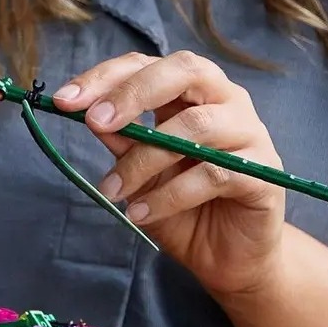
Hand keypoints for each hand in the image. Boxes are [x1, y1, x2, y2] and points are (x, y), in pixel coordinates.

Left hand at [50, 51, 285, 296]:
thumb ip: (122, 140)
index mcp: (194, 92)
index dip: (106, 78)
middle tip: (95, 122)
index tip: (65, 102)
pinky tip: (141, 214)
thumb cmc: (184, 210)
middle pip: (185, 71)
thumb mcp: (140, 173)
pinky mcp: (262, 173)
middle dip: (134, 93)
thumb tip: (86, 113)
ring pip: (195, 127)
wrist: (227, 260)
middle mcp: (227, 101)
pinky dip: (169, 195)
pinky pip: (213, 174)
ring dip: (143, 159)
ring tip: (112, 191)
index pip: (148, 65)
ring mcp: (250, 134)